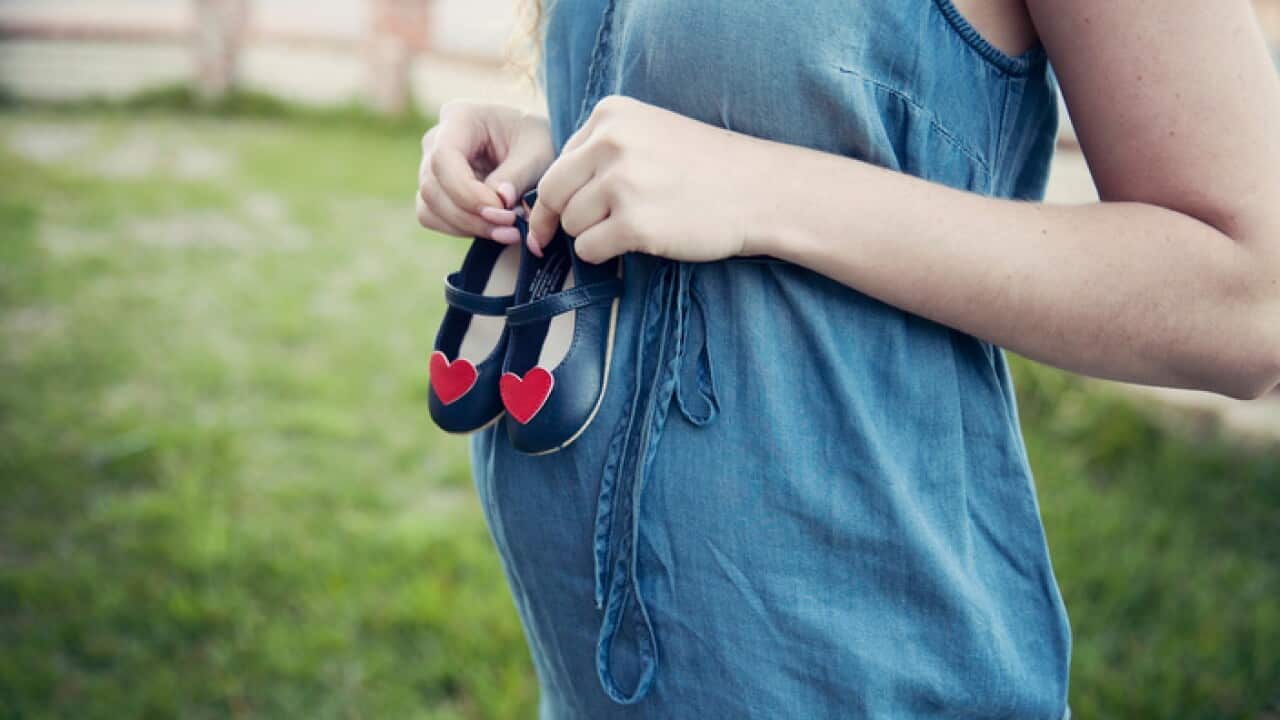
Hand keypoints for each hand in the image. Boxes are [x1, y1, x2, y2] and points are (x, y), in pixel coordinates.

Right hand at [416, 101, 554, 243]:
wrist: (535, 147)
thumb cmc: (537, 140)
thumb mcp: (538, 152)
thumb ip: (518, 175)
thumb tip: (499, 200)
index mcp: (461, 118)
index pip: (444, 158)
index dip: (468, 192)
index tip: (503, 209)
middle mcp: (437, 139)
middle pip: (433, 187)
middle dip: (471, 215)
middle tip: (512, 228)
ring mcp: (431, 165)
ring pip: (429, 206)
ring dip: (467, 227)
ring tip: (508, 232)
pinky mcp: (436, 190)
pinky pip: (432, 217)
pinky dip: (461, 229)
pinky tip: (493, 230)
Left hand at [525, 95, 760, 262]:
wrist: (758, 190)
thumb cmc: (704, 167)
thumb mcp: (649, 132)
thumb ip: (601, 151)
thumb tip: (547, 197)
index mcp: (611, 114)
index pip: (558, 161)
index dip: (562, 193)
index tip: (566, 212)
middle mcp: (611, 142)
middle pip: (553, 193)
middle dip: (564, 218)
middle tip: (588, 230)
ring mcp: (622, 184)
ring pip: (571, 224)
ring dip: (591, 235)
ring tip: (631, 228)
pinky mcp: (634, 224)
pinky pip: (589, 249)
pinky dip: (603, 255)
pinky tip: (635, 243)